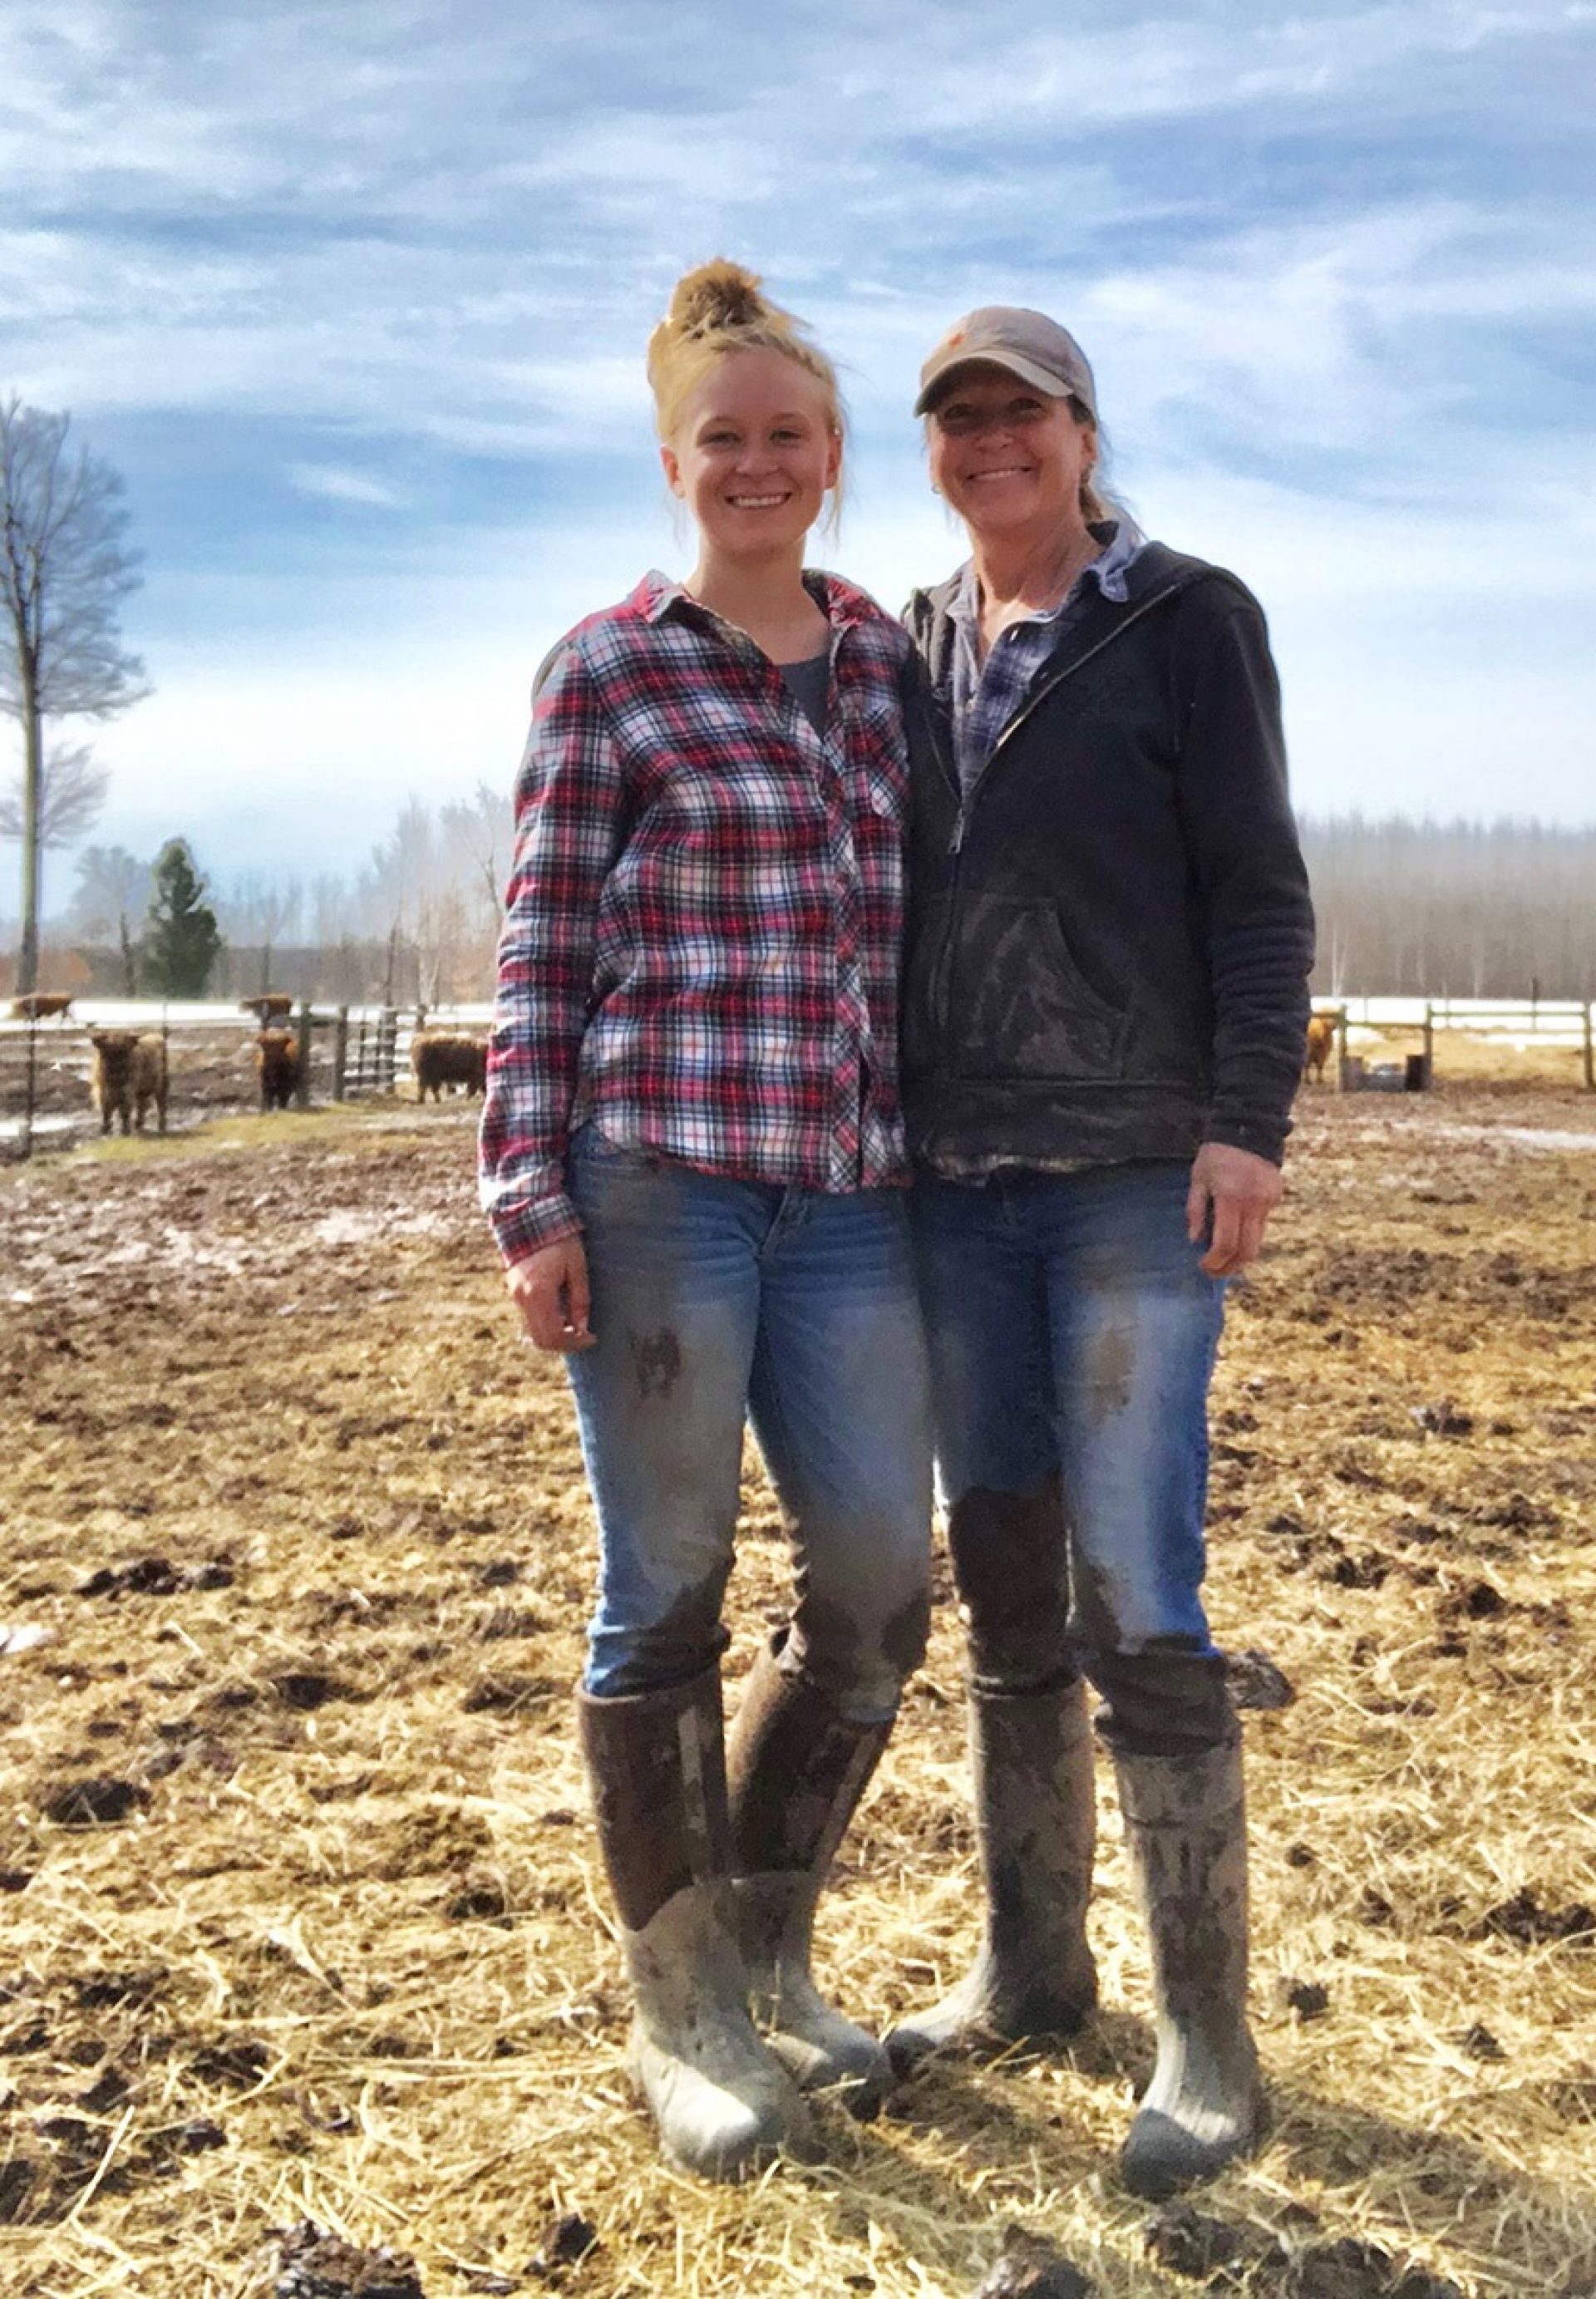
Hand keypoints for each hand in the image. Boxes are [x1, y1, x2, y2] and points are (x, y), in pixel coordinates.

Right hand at [506, 1237, 594, 1351]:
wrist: (530, 1218)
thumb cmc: (559, 1240)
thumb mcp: (577, 1267)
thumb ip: (580, 1298)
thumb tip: (583, 1326)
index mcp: (539, 1293)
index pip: (555, 1334)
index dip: (575, 1342)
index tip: (592, 1338)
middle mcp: (523, 1299)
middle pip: (541, 1340)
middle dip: (564, 1344)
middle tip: (584, 1337)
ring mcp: (515, 1296)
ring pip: (533, 1332)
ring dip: (555, 1335)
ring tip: (575, 1326)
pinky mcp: (514, 1291)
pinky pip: (529, 1318)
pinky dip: (546, 1324)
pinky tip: (562, 1314)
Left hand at [1186, 1143, 1282, 1277]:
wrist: (1249, 1129)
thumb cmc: (1217, 1154)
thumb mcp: (1198, 1179)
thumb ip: (1196, 1210)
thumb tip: (1196, 1240)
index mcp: (1231, 1198)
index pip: (1226, 1242)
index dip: (1214, 1261)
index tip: (1203, 1265)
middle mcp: (1253, 1203)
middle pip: (1246, 1251)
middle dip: (1229, 1267)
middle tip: (1214, 1272)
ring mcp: (1268, 1202)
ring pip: (1258, 1242)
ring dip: (1240, 1257)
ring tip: (1223, 1261)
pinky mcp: (1275, 1198)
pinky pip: (1262, 1226)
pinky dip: (1248, 1237)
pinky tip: (1235, 1236)